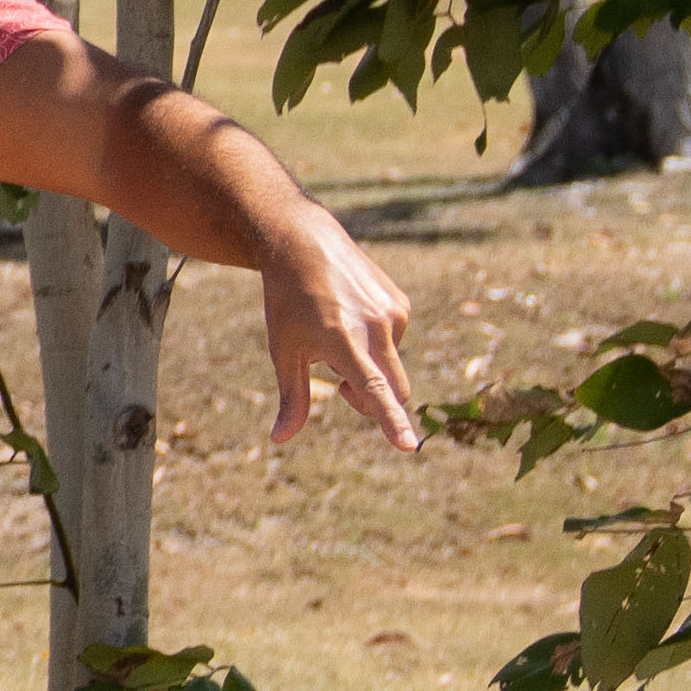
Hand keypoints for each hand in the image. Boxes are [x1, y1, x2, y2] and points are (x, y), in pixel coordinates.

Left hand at [253, 204, 422, 450]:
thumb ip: (292, 397)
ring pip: (392, 367)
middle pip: (393, 389)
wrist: (305, 246)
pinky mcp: (402, 304)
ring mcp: (394, 313)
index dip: (391, 421)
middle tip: (336, 387)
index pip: (374, 390)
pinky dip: (375, 346)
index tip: (408, 445)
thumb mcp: (283, 350)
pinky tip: (350, 320)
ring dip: (369, 368)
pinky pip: (395, 342)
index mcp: (344, 341)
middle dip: (370, 401)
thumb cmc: (288, 303)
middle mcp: (376, 327)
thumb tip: (281, 439)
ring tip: (336, 336)